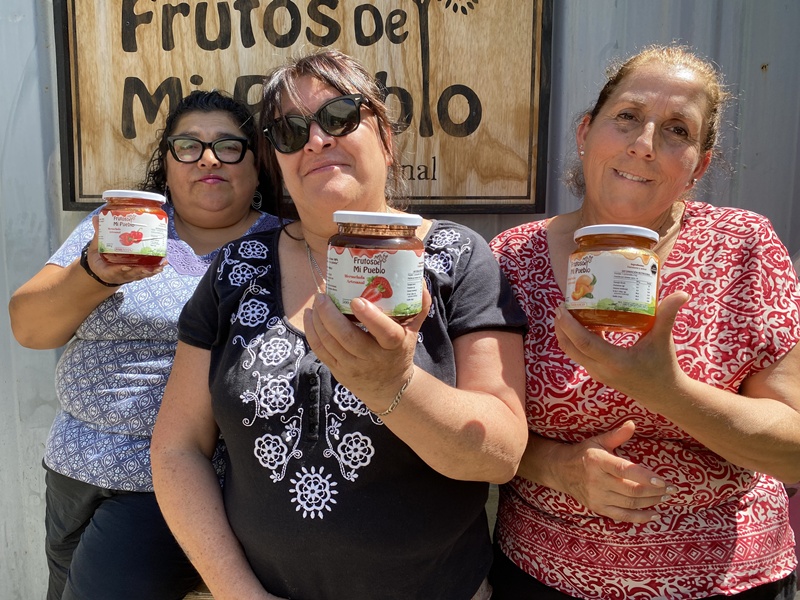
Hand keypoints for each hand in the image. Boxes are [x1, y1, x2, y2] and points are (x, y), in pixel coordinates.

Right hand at [84, 216, 165, 285]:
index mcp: (107, 271)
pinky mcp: (136, 273)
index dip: (120, 270)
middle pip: (132, 274)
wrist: (101, 271)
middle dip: (141, 271)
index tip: (125, 267)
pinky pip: (147, 272)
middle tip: (148, 268)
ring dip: (152, 270)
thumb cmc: (98, 260)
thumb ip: (97, 236)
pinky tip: (163, 263)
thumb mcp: (94, 250)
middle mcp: (120, 275)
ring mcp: (129, 275)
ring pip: (142, 274)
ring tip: (161, 264)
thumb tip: (96, 218)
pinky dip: (155, 269)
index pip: (113, 271)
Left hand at [303, 288, 430, 411]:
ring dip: (318, 320)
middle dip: (330, 315)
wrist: (389, 387)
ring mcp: (353, 366)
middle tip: (324, 295)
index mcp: (394, 345)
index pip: (384, 332)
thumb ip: (418, 307)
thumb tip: (418, 280)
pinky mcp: (338, 370)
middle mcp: (372, 358)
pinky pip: (320, 351)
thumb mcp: (413, 332)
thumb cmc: (400, 351)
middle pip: (347, 337)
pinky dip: (312, 332)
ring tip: (317, 301)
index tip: (357, 301)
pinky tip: (310, 316)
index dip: (369, 317)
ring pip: (330, 343)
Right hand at [548, 421, 676, 522]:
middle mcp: (597, 481)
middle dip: (656, 491)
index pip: (624, 470)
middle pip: (632, 490)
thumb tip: (633, 423)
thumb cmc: (583, 453)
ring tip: (666, 497)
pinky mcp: (598, 508)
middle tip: (673, 489)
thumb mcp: (597, 441)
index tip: (663, 480)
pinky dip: (640, 517)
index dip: (644, 476)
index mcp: (598, 461)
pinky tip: (655, 514)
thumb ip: (616, 435)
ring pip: (630, 503)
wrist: (560, 470)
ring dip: (652, 501)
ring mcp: (597, 497)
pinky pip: (623, 516)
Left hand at [554, 292, 689, 407]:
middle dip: (561, 326)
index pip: (584, 343)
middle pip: (570, 347)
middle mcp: (602, 369)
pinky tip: (579, 324)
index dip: (569, 325)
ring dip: (564, 334)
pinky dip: (574, 340)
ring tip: (565, 312)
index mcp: (616, 361)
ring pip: (571, 353)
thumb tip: (682, 293)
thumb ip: (668, 315)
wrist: (664, 395)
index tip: (562, 307)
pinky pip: (578, 355)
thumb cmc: (664, 366)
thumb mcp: (664, 340)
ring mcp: (597, 373)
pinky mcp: (597, 373)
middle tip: (560, 305)